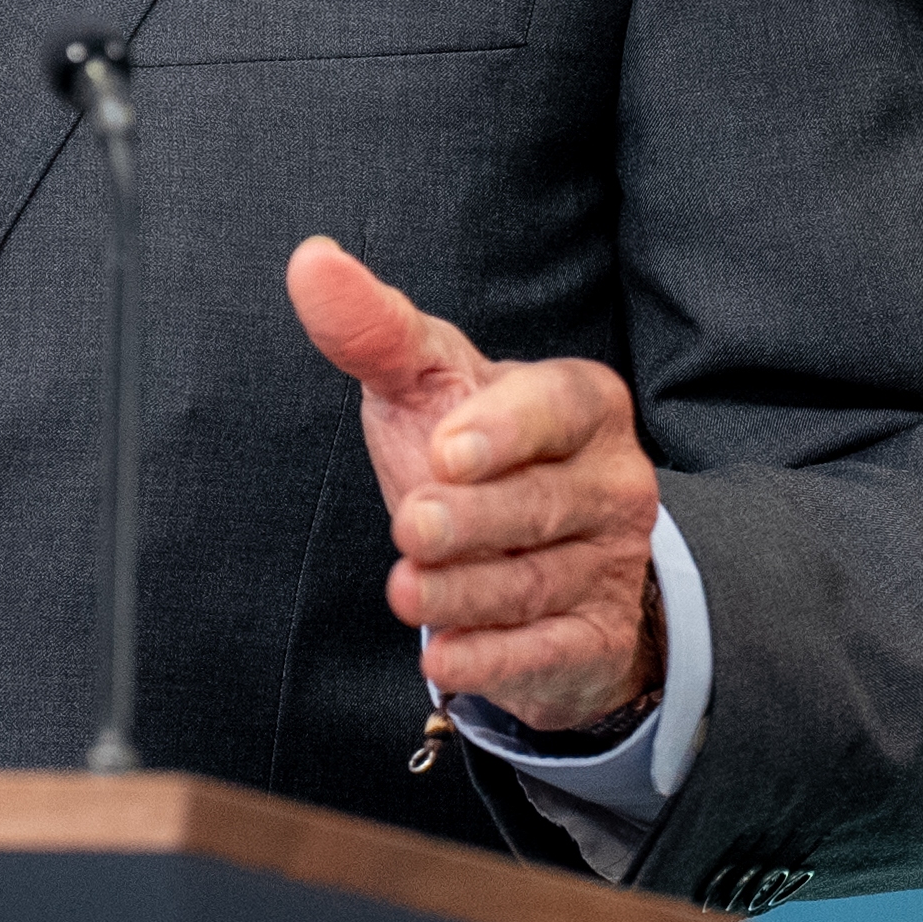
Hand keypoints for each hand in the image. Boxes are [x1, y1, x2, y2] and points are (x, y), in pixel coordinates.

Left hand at [285, 235, 661, 736]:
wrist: (539, 555)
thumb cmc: (474, 449)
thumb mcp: (428, 381)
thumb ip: (376, 328)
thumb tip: (310, 261)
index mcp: (583, 403)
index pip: (558, 406)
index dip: (506, 429)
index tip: (446, 450)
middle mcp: (612, 480)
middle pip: (543, 503)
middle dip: (477, 520)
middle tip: (416, 526)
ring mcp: (608, 563)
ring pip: (537, 585)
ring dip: (467, 593)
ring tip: (407, 592)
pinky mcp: (593, 638)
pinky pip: (546, 654)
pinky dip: (493, 660)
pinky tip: (444, 658)